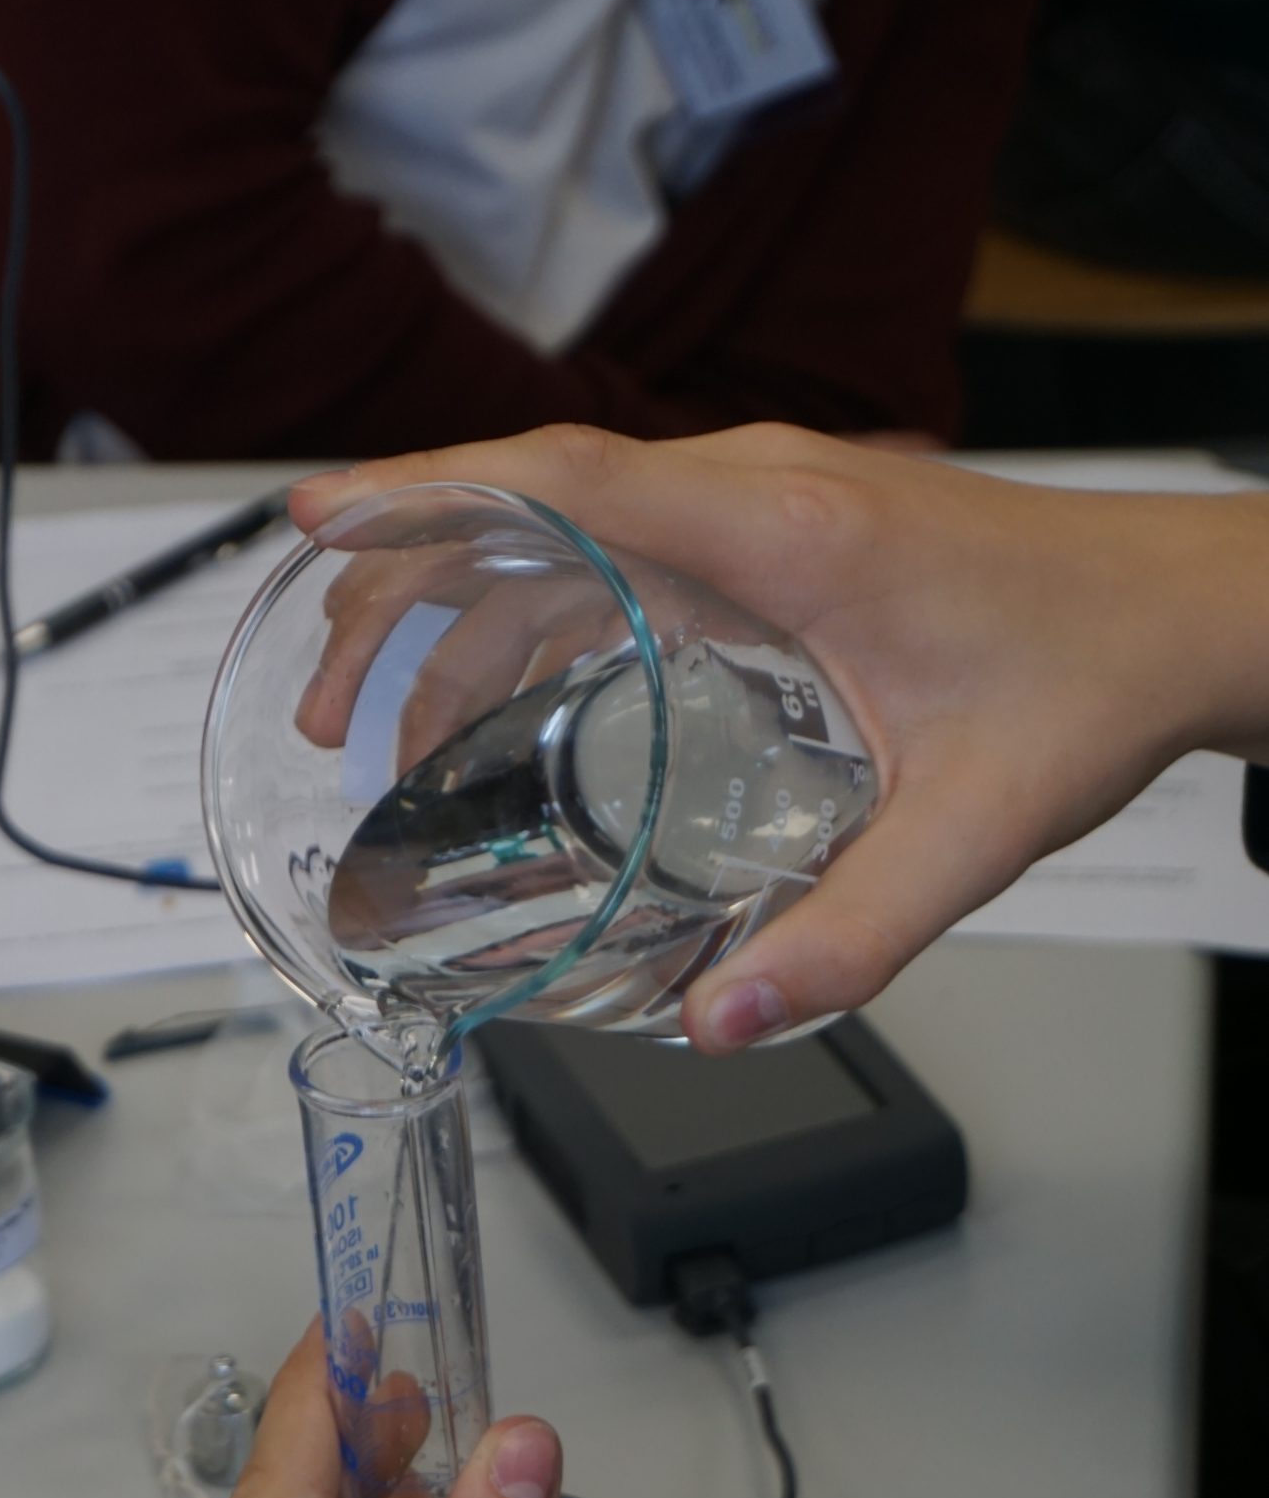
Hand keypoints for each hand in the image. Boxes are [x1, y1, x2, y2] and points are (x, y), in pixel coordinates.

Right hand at [292, 424, 1268, 1049]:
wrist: (1181, 611)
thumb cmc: (1087, 677)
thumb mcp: (973, 824)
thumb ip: (851, 931)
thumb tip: (723, 1021)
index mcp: (789, 528)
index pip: (569, 476)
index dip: (427, 492)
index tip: (317, 518)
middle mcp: (757, 494)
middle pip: (530, 506)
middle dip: (401, 592)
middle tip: (317, 705)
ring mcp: (761, 508)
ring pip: (564, 533)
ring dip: (457, 613)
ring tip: (376, 725)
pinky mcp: (771, 539)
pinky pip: (616, 557)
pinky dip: (532, 617)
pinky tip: (495, 707)